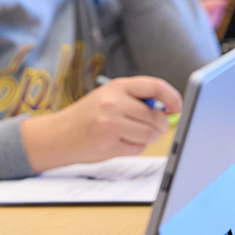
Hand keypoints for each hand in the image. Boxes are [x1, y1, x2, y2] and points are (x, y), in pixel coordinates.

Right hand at [20, 76, 182, 171]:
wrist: (58, 135)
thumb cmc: (87, 116)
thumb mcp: (108, 97)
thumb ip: (135, 98)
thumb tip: (167, 108)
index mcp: (116, 87)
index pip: (155, 86)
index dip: (172, 97)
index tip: (176, 107)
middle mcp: (113, 102)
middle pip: (156, 116)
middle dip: (159, 126)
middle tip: (152, 128)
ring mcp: (110, 123)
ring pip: (150, 133)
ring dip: (149, 138)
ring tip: (133, 136)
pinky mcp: (109, 143)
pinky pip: (138, 148)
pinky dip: (135, 148)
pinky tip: (119, 143)